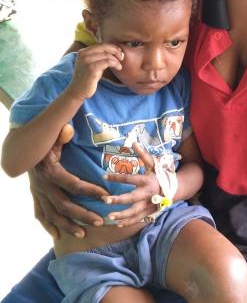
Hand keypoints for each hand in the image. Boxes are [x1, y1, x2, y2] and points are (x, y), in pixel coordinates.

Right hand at [29, 124, 107, 238]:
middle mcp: (43, 185)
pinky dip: (49, 226)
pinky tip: (58, 235)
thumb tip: (68, 129)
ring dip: (68, 225)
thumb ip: (61, 134)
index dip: (90, 190)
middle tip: (100, 221)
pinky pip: (40, 214)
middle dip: (82, 214)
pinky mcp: (35, 196)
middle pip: (64, 205)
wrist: (22, 148)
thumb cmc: (43, 140)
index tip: (106, 196)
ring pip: (52, 214)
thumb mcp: (52, 136)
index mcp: (50, 171)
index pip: (73, 184)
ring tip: (83, 234)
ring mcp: (38, 193)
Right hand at [68, 43, 122, 99]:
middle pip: (104, 47)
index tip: (119, 52)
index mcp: (83, 51)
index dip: (112, 47)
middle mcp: (83, 54)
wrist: (78, 91)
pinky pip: (108, 62)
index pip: (101, 45)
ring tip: (119, 66)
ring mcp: (87, 61)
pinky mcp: (92, 68)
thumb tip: (113, 49)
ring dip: (116, 60)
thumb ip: (97, 56)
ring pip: (107, 55)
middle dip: (116, 51)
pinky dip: (115, 64)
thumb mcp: (90, 64)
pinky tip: (118, 68)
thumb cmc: (87, 78)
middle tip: (122, 57)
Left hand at [102, 143, 160, 226]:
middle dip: (118, 200)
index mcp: (147, 180)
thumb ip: (143, 155)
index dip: (117, 177)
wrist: (174, 189)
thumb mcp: (153, 164)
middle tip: (105, 200)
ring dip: (121, 215)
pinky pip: (138, 219)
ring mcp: (148, 205)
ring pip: (134, 212)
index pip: (129, 179)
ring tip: (109, 217)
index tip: (105, 176)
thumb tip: (134, 143)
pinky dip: (128, 222)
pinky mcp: (149, 212)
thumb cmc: (160, 175)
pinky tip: (118, 223)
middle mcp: (147, 194)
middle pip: (131, 198)